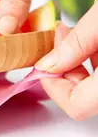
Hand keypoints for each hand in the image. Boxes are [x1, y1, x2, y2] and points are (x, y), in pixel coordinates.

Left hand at [35, 0, 97, 120]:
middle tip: (59, 37)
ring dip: (77, 59)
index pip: (77, 105)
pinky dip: (91, 55)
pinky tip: (89, 34)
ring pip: (92, 82)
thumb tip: (48, 65)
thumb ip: (77, 43)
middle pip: (83, 94)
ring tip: (73, 31)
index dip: (54, 85)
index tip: (44, 61)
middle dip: (65, 67)